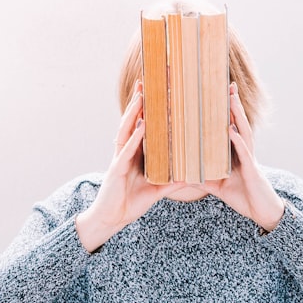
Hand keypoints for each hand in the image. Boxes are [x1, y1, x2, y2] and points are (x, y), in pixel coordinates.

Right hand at [75, 81, 185, 251]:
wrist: (111, 219)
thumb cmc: (130, 204)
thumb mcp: (156, 191)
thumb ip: (171, 183)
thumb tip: (190, 177)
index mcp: (134, 156)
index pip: (141, 128)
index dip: (146, 111)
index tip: (154, 94)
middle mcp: (125, 153)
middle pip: (131, 123)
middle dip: (137, 103)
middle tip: (144, 83)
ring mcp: (119, 160)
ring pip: (126, 131)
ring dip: (133, 112)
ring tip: (141, 96)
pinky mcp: (116, 170)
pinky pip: (127, 150)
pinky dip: (135, 137)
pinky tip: (142, 125)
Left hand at [202, 82, 284, 232]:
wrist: (262, 212)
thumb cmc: (244, 197)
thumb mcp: (218, 186)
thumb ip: (202, 178)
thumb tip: (182, 174)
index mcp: (236, 153)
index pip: (230, 127)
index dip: (225, 111)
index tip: (217, 94)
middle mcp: (245, 152)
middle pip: (238, 123)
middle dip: (234, 104)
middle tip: (228, 85)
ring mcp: (250, 159)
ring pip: (243, 132)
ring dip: (237, 115)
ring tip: (230, 99)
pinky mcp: (252, 171)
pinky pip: (244, 152)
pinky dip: (237, 141)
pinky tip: (231, 130)